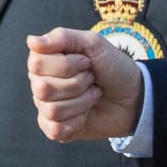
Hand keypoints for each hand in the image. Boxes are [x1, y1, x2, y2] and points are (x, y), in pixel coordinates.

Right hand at [25, 27, 143, 141]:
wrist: (135, 95)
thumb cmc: (113, 67)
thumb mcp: (93, 43)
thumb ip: (62, 37)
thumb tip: (31, 41)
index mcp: (44, 62)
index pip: (36, 64)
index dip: (68, 64)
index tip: (86, 62)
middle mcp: (40, 84)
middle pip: (43, 88)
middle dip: (77, 83)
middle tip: (91, 79)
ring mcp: (46, 107)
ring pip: (52, 109)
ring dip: (82, 101)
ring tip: (93, 94)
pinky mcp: (55, 129)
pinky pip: (56, 128)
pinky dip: (79, 120)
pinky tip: (87, 113)